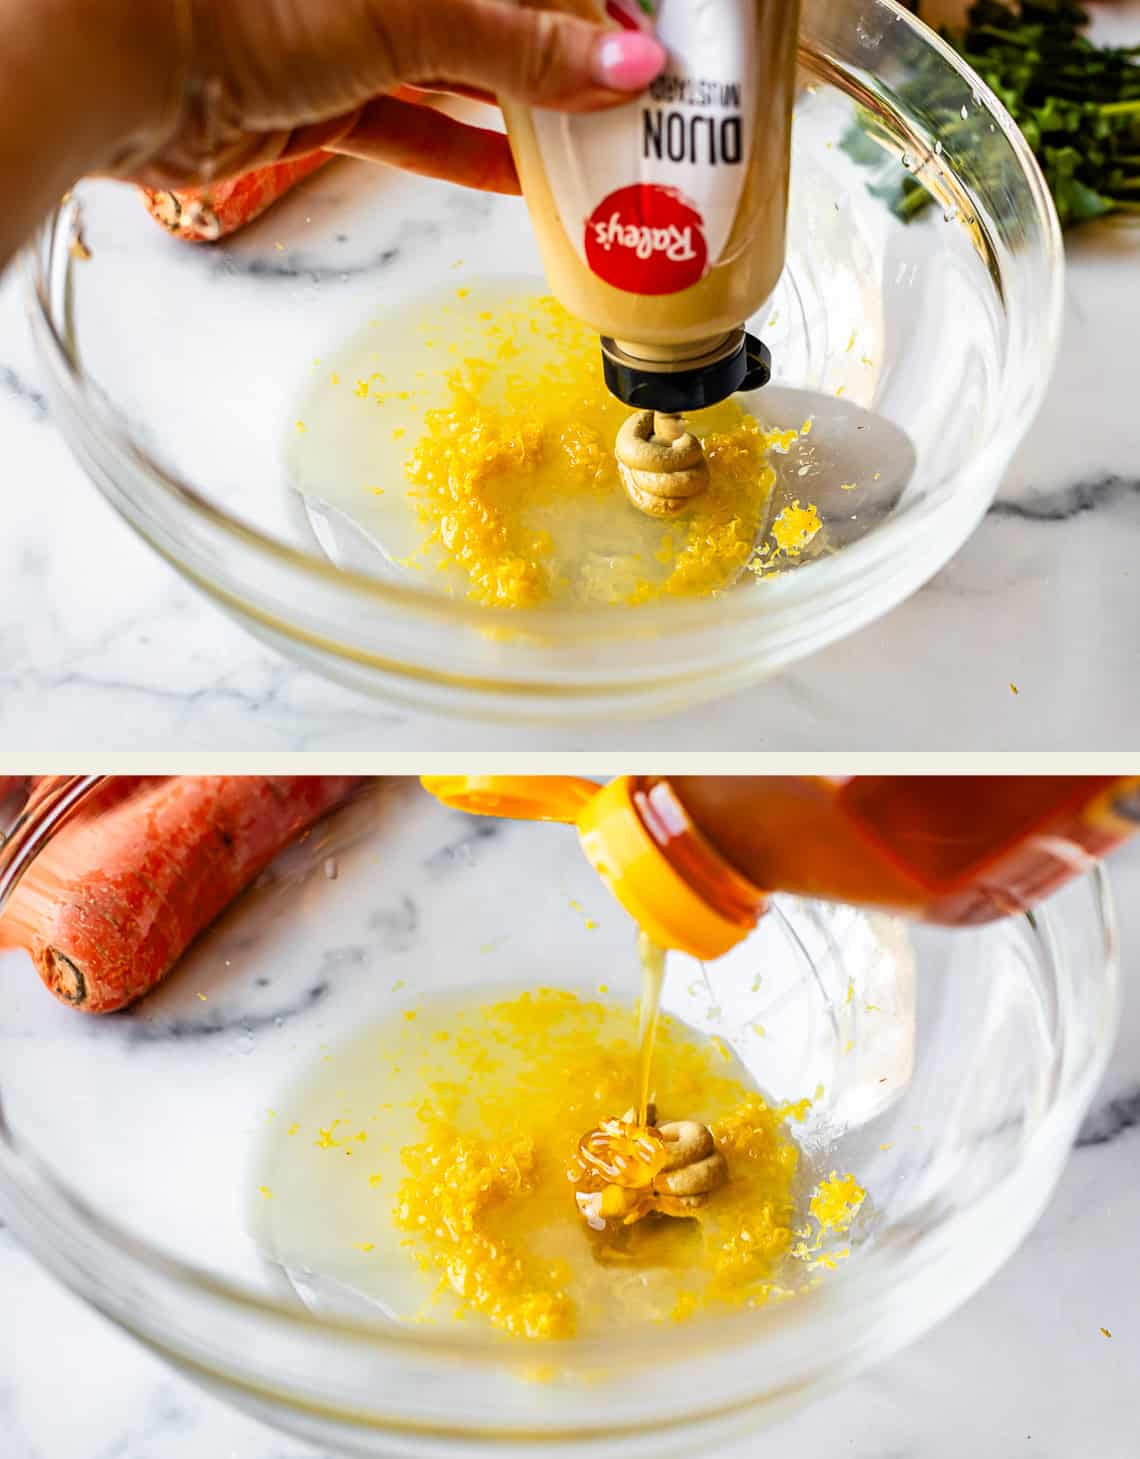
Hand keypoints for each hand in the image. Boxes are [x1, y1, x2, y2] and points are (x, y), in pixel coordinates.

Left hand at [120, 0, 666, 195]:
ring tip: (593, 143)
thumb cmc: (250, 0)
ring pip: (457, 68)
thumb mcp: (408, 12)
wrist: (128, 65)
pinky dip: (462, 152)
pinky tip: (521, 180)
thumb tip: (623, 62)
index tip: (642, 39)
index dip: (586, 2)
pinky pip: (409, 124)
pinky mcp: (321, 95)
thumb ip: (518, 42)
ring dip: (522, 108)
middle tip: (629, 97)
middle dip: (561, 53)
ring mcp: (348, 29)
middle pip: (494, 10)